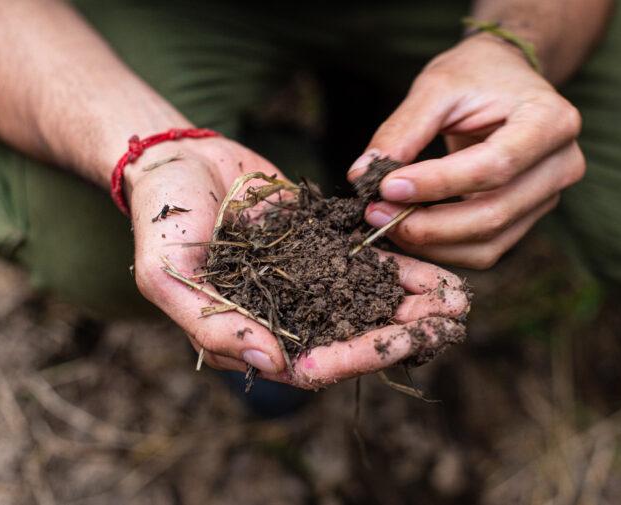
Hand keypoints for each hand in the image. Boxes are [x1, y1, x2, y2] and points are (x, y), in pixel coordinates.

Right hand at [128, 137, 468, 385]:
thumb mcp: (169, 276)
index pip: (310, 362)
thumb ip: (215, 326)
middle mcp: (286, 315)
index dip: (355, 357)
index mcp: (251, 335)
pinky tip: (440, 272)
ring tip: (459, 300)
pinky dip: (401, 269)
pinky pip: (365, 263)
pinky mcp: (321, 247)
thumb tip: (275, 365)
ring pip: (366, 302)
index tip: (397, 344)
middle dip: (401, 333)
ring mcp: (307, 281)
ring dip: (412, 306)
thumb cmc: (161, 219)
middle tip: (450, 324)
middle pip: (351, 336)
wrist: (177, 159)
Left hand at [348, 34, 584, 268]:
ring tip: (385, 222)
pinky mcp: (528, 217)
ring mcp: (549, 196)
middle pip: (494, 213)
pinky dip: (443, 248)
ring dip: (431, 243)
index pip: (493, 166)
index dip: (437, 184)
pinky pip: (486, 249)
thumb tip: (362, 175)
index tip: (385, 187)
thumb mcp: (437, 86)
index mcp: (551, 120)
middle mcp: (562, 164)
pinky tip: (408, 230)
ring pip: (489, 242)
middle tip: (375, 214)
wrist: (507, 78)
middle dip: (428, 224)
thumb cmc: (476, 75)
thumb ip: (402, 129)